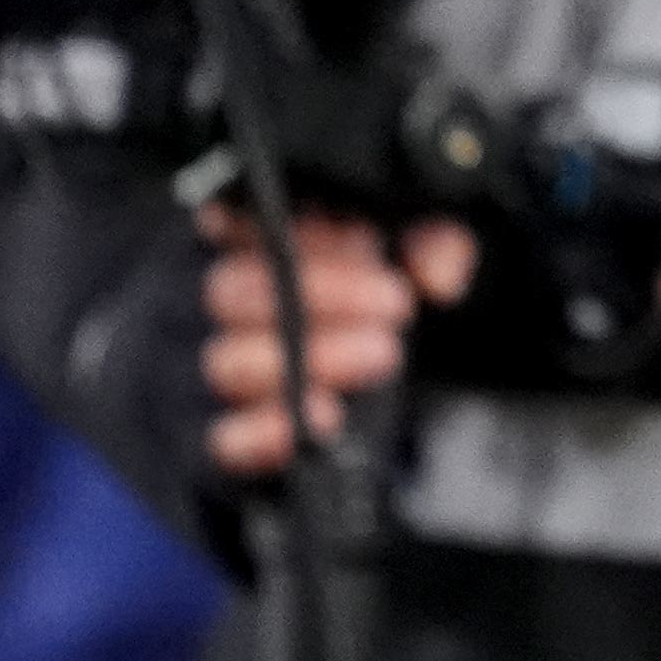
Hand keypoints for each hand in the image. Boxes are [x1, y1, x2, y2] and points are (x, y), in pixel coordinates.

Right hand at [200, 208, 476, 476]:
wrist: (412, 374)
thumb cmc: (399, 293)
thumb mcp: (429, 254)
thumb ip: (436, 244)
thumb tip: (436, 276)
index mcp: (263, 240)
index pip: (235, 220)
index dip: (295, 230)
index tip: (366, 236)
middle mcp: (233, 301)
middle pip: (229, 291)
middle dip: (319, 295)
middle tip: (397, 301)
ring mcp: (232, 368)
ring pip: (226, 363)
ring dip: (309, 359)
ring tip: (384, 352)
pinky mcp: (239, 433)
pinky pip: (224, 440)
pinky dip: (266, 432)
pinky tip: (326, 416)